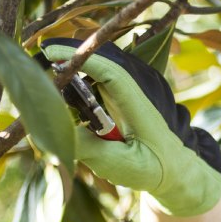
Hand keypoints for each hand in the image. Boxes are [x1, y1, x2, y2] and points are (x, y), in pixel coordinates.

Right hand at [40, 38, 220, 216]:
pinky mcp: (139, 84)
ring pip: (107, 61)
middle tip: (40, 58)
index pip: (110, 70)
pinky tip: (71, 83)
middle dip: (73, 54)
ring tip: (52, 69)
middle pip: (105, 58)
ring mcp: (145, 81)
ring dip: (80, 62)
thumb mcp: (119, 166)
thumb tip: (53, 130)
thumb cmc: (152, 169)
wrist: (179, 167)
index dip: (80, 58)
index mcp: (143, 105)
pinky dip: (89, 70)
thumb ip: (87, 149)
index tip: (50, 52)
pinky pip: (110, 69)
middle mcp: (147, 85)